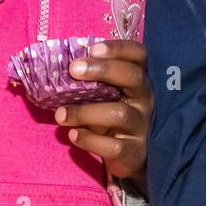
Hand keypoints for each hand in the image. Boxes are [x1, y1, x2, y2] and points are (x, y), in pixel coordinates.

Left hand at [54, 40, 152, 188]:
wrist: (127, 157)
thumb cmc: (109, 118)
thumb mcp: (105, 97)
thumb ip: (92, 82)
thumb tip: (61, 67)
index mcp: (137, 80)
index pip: (138, 55)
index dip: (119, 48)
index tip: (93, 48)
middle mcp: (145, 99)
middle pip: (133, 77)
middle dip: (103, 69)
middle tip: (73, 69)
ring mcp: (141, 126)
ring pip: (119, 113)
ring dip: (85, 112)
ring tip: (60, 114)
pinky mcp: (133, 152)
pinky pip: (113, 146)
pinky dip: (90, 140)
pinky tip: (73, 135)